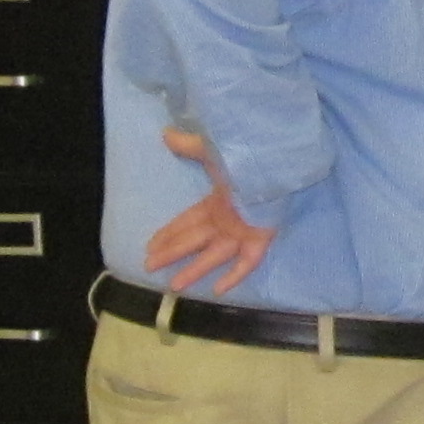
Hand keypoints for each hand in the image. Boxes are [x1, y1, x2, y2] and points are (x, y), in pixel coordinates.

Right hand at [137, 125, 275, 296]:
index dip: (168, 233)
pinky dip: (233, 275)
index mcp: (216, 202)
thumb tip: (165, 133)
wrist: (274, 164)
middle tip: (149, 266)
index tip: (150, 246)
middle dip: (172, 253)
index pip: (187, 222)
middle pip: (194, 240)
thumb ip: (190, 146)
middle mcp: (226, 220)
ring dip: (194, 270)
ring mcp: (243, 232)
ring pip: (214, 255)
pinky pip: (246, 261)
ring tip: (174, 286)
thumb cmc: (245, 158)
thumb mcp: (212, 151)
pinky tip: (218, 290)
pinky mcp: (259, 239)